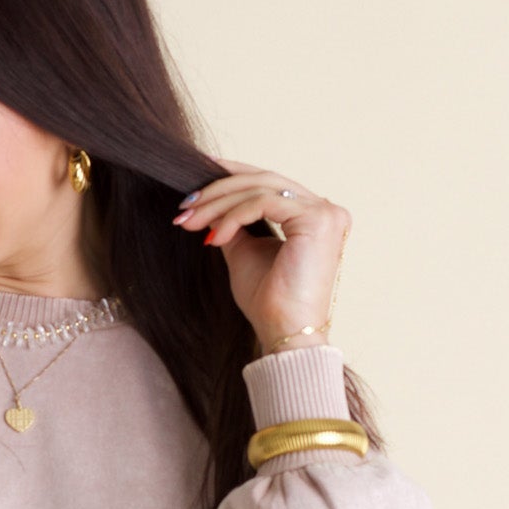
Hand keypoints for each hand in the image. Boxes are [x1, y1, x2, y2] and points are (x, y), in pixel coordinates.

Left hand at [172, 159, 350, 350]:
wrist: (285, 332)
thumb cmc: (269, 303)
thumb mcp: (245, 253)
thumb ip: (235, 224)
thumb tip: (213, 205)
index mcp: (312, 215)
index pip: (269, 183)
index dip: (232, 176)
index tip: (197, 185)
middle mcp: (324, 209)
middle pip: (263, 180)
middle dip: (219, 190)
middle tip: (184, 206)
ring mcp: (324, 212)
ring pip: (260, 188)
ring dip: (218, 203)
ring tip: (190, 222)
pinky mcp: (316, 219)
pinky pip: (262, 203)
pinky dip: (233, 217)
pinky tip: (214, 238)